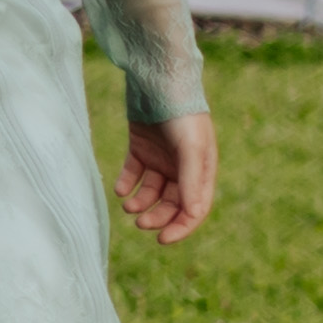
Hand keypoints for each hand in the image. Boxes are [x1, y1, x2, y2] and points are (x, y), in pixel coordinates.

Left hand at [116, 105, 217, 242]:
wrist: (158, 82)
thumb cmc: (181, 115)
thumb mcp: (191, 149)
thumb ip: (191, 181)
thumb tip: (191, 214)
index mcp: (202, 170)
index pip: (195, 208)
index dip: (181, 227)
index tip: (162, 240)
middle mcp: (183, 167)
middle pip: (172, 204)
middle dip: (158, 217)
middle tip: (140, 223)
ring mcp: (162, 158)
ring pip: (151, 192)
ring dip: (141, 203)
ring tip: (129, 207)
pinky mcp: (141, 149)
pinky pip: (134, 174)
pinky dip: (127, 184)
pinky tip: (121, 189)